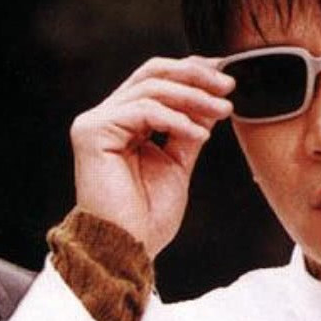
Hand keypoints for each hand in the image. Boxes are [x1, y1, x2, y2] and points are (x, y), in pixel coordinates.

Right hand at [70, 56, 233, 257]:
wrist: (127, 247)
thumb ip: (188, 129)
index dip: (192, 72)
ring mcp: (95, 123)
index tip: (227, 79)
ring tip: (222, 111)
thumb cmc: (146, 217)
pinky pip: (143, 110)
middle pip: (151, 72)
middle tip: (228, 86)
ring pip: (150, 88)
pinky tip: (198, 134)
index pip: (155, 80)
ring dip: (193, 97)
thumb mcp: (177, 163)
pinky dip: (176, 119)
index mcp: (122, 124)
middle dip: (195, 74)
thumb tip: (213, 98)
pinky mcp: (92, 132)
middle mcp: (105, 118)